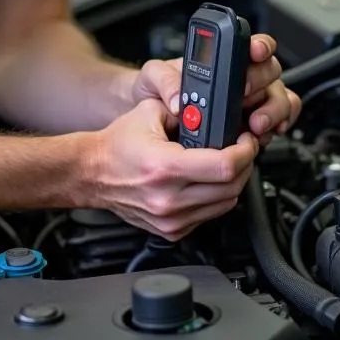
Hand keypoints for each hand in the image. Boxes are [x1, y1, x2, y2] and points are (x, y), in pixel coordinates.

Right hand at [90, 99, 259, 240]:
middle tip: (242, 149)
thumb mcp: (149, 111)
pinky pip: (209, 216)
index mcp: (165, 166)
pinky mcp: (171, 231)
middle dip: (244, 165)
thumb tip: (211, 111)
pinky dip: (215, 199)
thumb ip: (183, 108)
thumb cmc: (117, 145)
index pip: (224, 166)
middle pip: (231, 188)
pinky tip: (207, 182)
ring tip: (225, 164)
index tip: (246, 140)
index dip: (244, 151)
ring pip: (225, 205)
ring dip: (232, 183)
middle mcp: (169, 198)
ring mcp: (171, 219)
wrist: (92, 173)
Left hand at [130, 34, 301, 143]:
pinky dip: (277, 128)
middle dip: (261, 83)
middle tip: (245, 95)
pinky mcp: (253, 127)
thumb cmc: (155, 91)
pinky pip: (279, 123)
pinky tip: (262, 136)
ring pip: (281, 99)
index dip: (258, 45)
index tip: (254, 51)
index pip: (250, 44)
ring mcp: (251, 102)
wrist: (152, 120)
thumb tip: (179, 98)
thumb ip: (164, 79)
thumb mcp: (152, 77)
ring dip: (273, 111)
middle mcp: (241, 77)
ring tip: (255, 125)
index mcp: (221, 60)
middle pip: (271, 71)